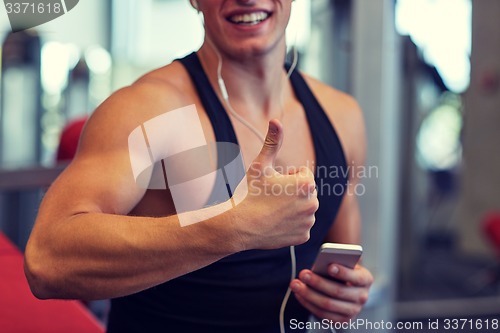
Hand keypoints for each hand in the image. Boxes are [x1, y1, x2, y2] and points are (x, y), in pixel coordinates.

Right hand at [235, 119, 318, 249]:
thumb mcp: (260, 165)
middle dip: (292, 193)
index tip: (273, 184)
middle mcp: (313, 203)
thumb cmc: (249, 193)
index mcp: (306, 183)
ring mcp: (309, 221)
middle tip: (271, 199)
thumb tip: (276, 120)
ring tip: (272, 211)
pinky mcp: (304, 237)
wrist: (239, 226)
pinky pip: (300, 227)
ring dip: (292, 208)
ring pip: (303, 209)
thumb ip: (272, 142)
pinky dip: (291, 225)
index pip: (302, 174)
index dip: (286, 177)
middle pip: (305, 192)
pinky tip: (275, 224)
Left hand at [290, 264, 372, 321]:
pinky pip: (322, 314)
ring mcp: (353, 311)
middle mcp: (362, 297)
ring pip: (327, 304)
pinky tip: (299, 294)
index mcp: (365, 279)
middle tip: (303, 274)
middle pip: (338, 291)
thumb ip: (335, 262)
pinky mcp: (342, 320)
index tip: (329, 266)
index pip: (356, 277)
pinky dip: (308, 303)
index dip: (343, 272)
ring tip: (295, 284)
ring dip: (308, 294)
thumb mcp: (342, 263)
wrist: (346, 285)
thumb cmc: (341, 270)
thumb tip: (319, 266)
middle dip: (318, 282)